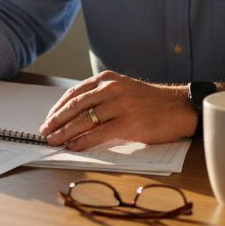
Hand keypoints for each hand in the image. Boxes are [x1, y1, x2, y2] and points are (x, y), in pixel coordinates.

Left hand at [39, 70, 195, 150]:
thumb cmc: (150, 102)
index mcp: (107, 79)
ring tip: (54, 141)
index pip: (74, 93)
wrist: (179, 107)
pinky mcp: (129, 122)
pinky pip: (99, 133)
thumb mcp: (123, 89)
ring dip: (64, 133)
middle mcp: (111, 88)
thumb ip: (102, 97)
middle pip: (75, 106)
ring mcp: (120, 104)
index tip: (48, 120)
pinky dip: (83, 141)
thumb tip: (76, 115)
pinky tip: (73, 146)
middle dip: (56, 121)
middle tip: (44, 132)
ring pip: (83, 120)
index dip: (57, 108)